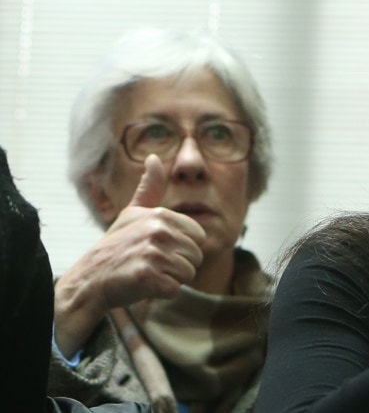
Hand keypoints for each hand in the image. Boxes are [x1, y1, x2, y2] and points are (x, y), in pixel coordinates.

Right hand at [54, 154, 205, 356]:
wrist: (88, 280)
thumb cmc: (115, 247)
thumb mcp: (132, 213)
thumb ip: (149, 187)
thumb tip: (154, 157)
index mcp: (161, 215)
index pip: (199, 237)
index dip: (182, 248)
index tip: (157, 248)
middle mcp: (158, 231)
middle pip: (197, 256)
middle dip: (177, 265)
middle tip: (150, 263)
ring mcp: (152, 253)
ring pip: (188, 274)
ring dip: (170, 279)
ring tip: (146, 273)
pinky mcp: (147, 276)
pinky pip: (175, 289)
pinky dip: (161, 293)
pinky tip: (142, 285)